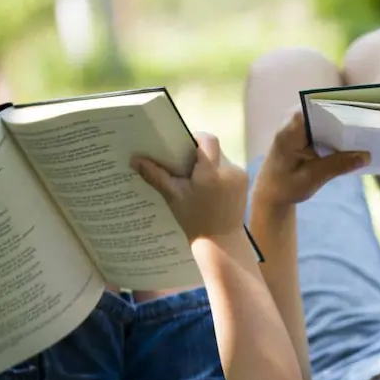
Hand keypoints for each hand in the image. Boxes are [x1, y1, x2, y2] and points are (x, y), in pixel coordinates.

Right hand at [132, 133, 247, 242]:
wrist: (221, 242)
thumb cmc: (195, 220)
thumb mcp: (173, 197)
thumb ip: (156, 175)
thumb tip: (135, 159)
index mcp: (211, 173)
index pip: (207, 140)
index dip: (194, 138)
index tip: (181, 148)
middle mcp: (229, 170)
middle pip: (213, 149)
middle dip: (198, 154)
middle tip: (183, 165)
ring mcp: (240, 175)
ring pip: (220, 158)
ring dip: (208, 163)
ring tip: (194, 178)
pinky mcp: (245, 181)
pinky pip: (228, 168)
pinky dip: (217, 172)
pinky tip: (208, 187)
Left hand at [252, 108, 369, 215]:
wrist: (272, 190)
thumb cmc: (286, 185)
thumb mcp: (311, 179)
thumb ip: (337, 166)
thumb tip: (366, 156)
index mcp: (290, 128)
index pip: (321, 107)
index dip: (345, 107)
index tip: (367, 114)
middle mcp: (296, 117)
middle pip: (330, 107)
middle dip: (353, 115)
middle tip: (379, 123)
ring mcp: (303, 119)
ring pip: (333, 113)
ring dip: (352, 121)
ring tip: (377, 129)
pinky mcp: (311, 126)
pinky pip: (333, 122)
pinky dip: (346, 130)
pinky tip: (365, 139)